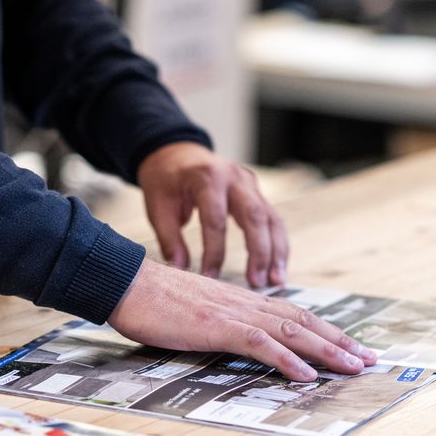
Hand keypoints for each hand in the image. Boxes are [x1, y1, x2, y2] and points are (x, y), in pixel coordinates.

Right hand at [107, 259, 376, 381]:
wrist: (125, 282)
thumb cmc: (152, 301)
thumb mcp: (195, 314)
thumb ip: (220, 324)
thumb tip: (237, 341)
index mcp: (241, 302)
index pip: (293, 316)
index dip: (324, 331)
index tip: (348, 346)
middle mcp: (246, 304)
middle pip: (303, 322)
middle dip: (339, 342)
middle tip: (368, 359)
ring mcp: (233, 313)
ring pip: (292, 332)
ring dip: (327, 351)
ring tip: (353, 367)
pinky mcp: (217, 326)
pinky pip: (260, 345)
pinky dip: (287, 360)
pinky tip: (306, 374)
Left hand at [137, 143, 287, 287]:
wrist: (176, 152)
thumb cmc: (166, 179)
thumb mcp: (158, 206)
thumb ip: (169, 239)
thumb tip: (180, 271)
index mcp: (207, 177)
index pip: (215, 219)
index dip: (213, 252)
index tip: (210, 278)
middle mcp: (234, 177)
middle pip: (254, 215)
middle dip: (259, 252)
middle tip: (257, 282)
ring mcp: (250, 183)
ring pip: (271, 218)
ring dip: (276, 251)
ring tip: (276, 280)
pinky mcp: (257, 192)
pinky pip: (273, 219)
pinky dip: (277, 244)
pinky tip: (277, 266)